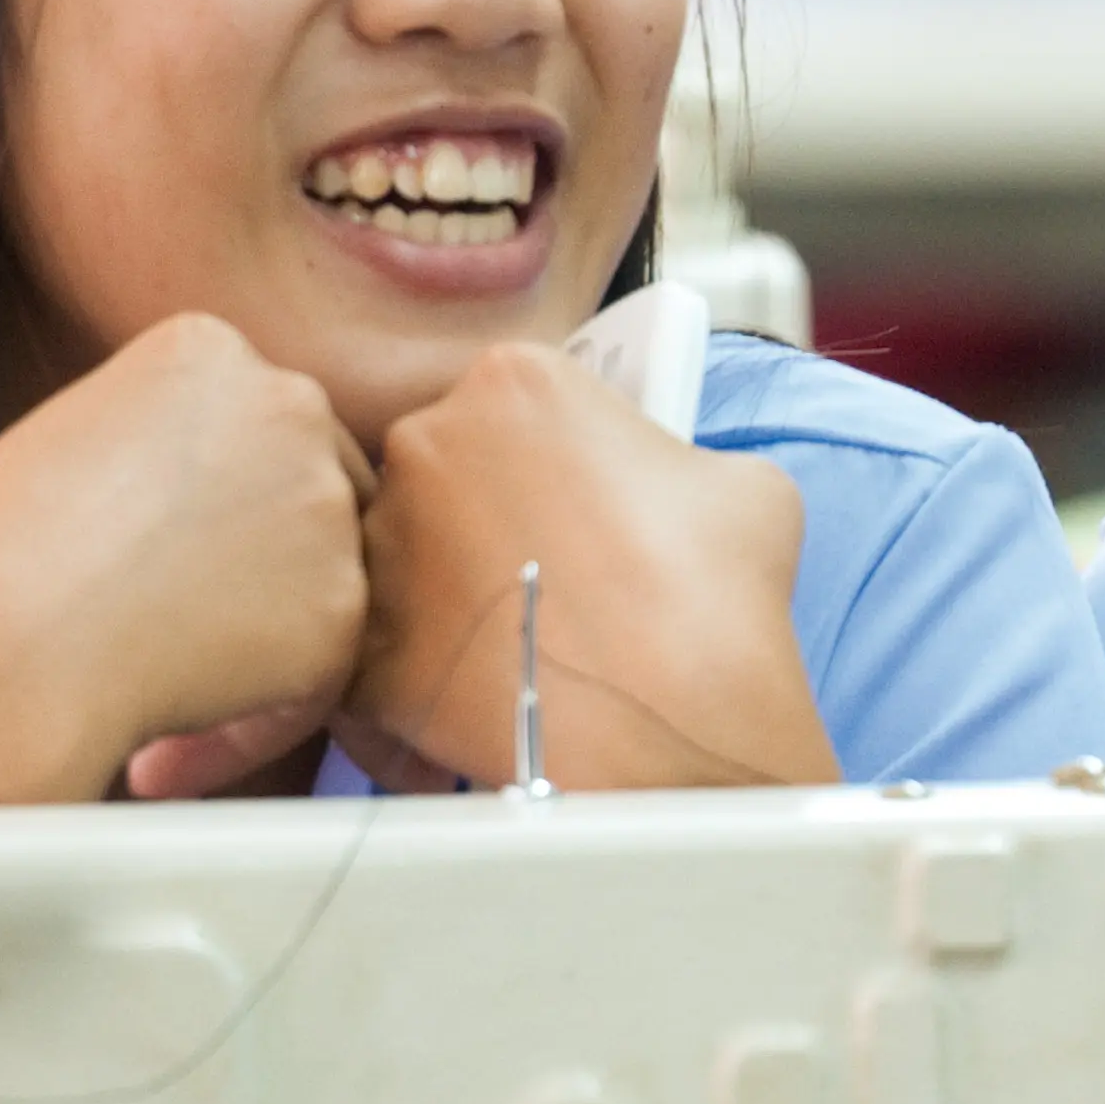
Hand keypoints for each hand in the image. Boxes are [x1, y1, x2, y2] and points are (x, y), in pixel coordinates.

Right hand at [0, 312, 369, 807]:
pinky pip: (316, 681)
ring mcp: (323, 499)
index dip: (205, 520)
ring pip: (319, 589)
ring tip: (153, 709)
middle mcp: (287, 401)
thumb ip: (167, 463)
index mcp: (207, 348)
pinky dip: (249, 729)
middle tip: (164, 647)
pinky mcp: (341, 603)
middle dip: (253, 578)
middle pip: (306, 497)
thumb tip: (219, 521)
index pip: (249, 434)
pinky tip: (158, 761)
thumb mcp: (75, 452)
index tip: (138, 579)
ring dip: (254, 657)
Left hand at [342, 342, 832, 791]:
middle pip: (447, 467)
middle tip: (552, 570)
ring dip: (450, 591)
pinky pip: (385, 654)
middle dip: (489, 513)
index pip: (515, 401)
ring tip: (524, 642)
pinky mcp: (365, 642)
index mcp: (515, 381)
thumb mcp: (738, 480)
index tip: (577, 493)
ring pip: (407, 557)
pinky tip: (489, 702)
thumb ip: (677, 459)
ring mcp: (385, 544)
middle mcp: (428, 442)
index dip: (552, 452)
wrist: (675, 722)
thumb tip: (670, 487)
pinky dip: (428, 677)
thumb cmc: (712, 592)